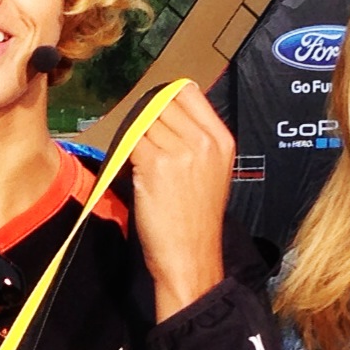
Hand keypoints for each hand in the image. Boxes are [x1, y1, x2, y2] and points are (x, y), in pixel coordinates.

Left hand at [128, 83, 231, 320]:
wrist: (190, 257)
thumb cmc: (196, 220)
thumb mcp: (212, 172)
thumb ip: (195, 139)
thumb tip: (163, 109)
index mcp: (223, 139)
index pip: (188, 92)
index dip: (166, 100)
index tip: (157, 116)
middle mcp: (204, 141)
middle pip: (162, 103)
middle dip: (147, 121)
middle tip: (146, 147)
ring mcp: (180, 151)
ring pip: (143, 122)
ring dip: (136, 139)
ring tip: (143, 165)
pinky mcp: (155, 164)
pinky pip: (131, 141)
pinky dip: (126, 154)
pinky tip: (136, 174)